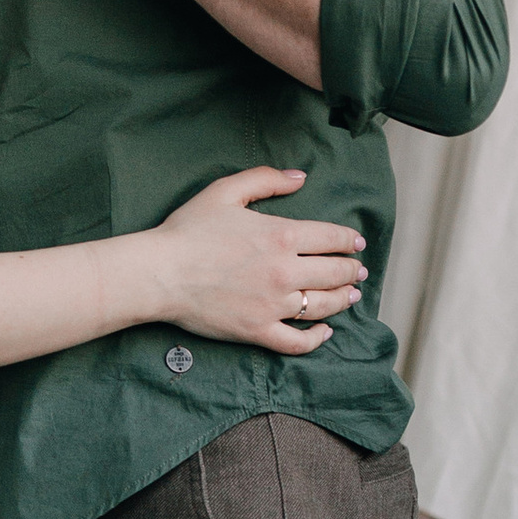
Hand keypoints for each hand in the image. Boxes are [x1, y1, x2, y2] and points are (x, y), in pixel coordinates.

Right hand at [148, 170, 366, 354]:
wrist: (159, 273)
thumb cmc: (188, 230)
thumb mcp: (225, 191)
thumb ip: (266, 180)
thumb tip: (300, 177)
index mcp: (281, 235)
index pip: (332, 238)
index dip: (349, 240)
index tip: (356, 243)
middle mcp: (285, 271)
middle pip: (335, 273)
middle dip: (352, 271)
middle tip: (358, 271)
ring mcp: (273, 305)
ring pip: (323, 306)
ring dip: (343, 301)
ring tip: (351, 297)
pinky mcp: (258, 331)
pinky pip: (297, 341)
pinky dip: (316, 339)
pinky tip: (325, 332)